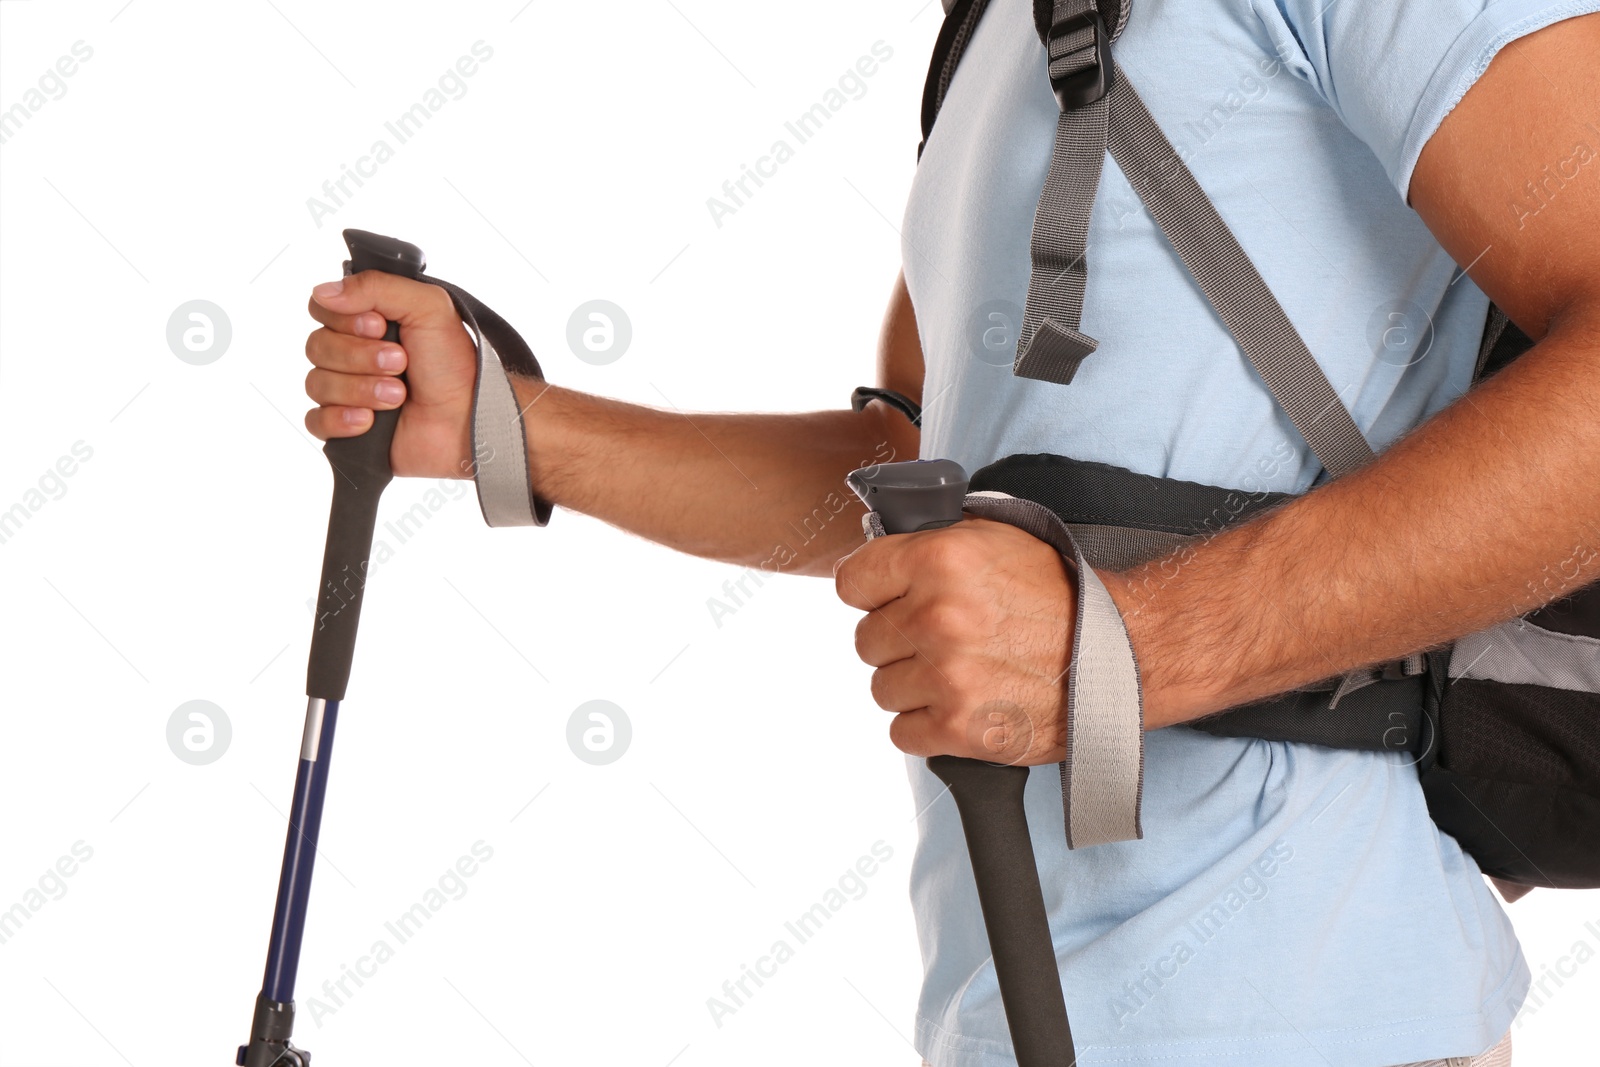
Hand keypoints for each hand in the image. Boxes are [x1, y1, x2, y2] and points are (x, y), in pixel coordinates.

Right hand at [304, 271, 481, 479]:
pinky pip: (316, 421)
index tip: (379, 326)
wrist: (470, 420)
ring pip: (316, 384)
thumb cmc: (456, 366)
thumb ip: (377, 286)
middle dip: (359, 357)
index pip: (322, 309)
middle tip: (401, 363)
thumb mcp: (429, 307)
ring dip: (360, 389)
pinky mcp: (348, 428)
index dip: (345, 319)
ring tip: (399, 395)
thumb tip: (324, 292)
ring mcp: (349, 391)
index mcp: (369, 320)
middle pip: (317, 346)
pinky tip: (369, 421)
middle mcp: (354, 353)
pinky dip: (340, 420)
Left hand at [834, 517, 1077, 764]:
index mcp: (939, 561)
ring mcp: (946, 677)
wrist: (1123, 652)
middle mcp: (936, 617)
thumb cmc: (1061, 594)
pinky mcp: (958, 729)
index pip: (851, 581)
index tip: (888, 599)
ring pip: (882, 689)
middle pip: (865, 640)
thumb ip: (935, 540)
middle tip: (940, 640)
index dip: (871, 591)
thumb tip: (885, 546)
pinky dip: (925, 725)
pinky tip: (960, 705)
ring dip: (911, 685)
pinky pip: (902, 732)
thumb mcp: (998, 537)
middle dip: (897, 641)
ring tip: (956, 674)